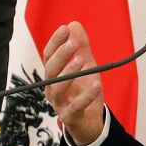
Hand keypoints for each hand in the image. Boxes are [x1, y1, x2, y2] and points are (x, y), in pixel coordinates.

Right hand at [42, 20, 106, 145]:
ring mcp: (59, 104)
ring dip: (69, 73)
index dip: (55, 42)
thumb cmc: (83, 92)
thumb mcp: (85, 66)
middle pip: (50, 70)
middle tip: (72, 43)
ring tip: (80, 60)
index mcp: (54, 75)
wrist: (90, 121)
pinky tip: (96, 85)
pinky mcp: (70, 117)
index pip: (49, 55)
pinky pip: (76, 106)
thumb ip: (81, 47)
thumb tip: (74, 24)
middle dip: (60, 55)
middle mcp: (52, 88)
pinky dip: (86, 96)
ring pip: (58, 88)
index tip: (65, 28)